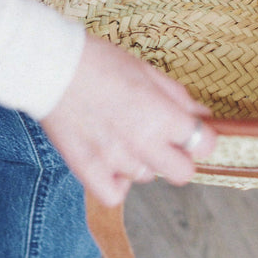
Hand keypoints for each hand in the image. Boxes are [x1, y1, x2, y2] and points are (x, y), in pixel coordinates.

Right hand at [41, 35, 216, 206]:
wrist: (54, 68)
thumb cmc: (102, 62)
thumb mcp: (149, 72)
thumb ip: (179, 98)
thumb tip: (203, 115)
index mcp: (162, 115)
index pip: (204, 143)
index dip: (202, 137)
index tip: (193, 131)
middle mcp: (143, 142)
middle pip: (183, 173)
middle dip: (180, 158)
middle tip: (166, 141)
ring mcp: (115, 160)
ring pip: (146, 177)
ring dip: (142, 161)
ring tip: (124, 135)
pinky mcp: (88, 171)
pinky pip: (115, 194)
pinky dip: (116, 182)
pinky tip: (112, 161)